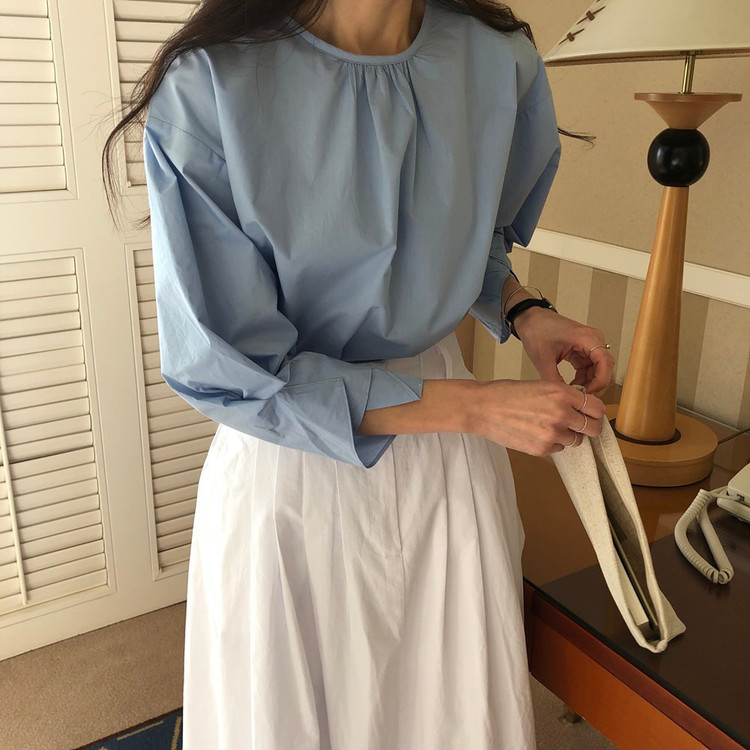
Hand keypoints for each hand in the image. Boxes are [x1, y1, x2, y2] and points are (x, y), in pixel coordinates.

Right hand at [470, 378, 605, 455]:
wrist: (483, 408)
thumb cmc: (508, 394)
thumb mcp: (541, 385)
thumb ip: (564, 396)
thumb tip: (583, 408)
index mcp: (562, 393)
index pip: (597, 408)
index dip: (594, 412)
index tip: (589, 413)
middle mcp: (562, 413)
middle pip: (593, 428)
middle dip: (588, 427)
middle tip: (578, 424)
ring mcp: (553, 434)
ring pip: (576, 440)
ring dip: (568, 435)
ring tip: (548, 426)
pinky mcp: (542, 449)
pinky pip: (559, 449)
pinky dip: (552, 443)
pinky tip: (536, 433)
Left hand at [512, 307, 615, 396]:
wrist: (530, 320)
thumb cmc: (537, 330)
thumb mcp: (543, 359)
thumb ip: (554, 380)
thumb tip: (564, 397)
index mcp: (586, 337)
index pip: (605, 362)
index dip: (600, 381)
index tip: (588, 394)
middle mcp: (593, 340)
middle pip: (606, 368)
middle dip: (596, 385)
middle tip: (582, 398)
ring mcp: (589, 345)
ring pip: (599, 370)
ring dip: (589, 384)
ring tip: (574, 394)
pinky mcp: (583, 351)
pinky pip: (590, 369)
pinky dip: (584, 379)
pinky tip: (573, 387)